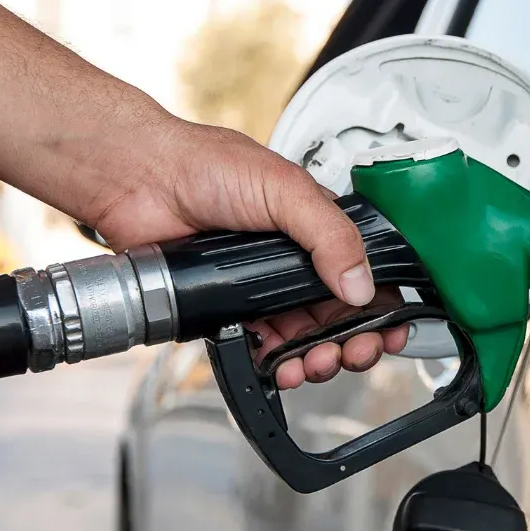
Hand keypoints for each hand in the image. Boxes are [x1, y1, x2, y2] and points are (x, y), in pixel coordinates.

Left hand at [89, 118, 407, 388]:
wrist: (139, 182)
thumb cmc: (204, 166)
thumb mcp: (285, 190)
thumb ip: (330, 235)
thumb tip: (361, 283)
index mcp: (315, 227)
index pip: (363, 273)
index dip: (382, 306)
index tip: (390, 330)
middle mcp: (291, 259)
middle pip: (339, 316)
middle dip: (353, 342)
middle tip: (352, 353)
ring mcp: (259, 287)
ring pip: (303, 338)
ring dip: (316, 359)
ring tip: (313, 363)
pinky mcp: (227, 309)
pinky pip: (260, 347)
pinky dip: (275, 363)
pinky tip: (279, 364)